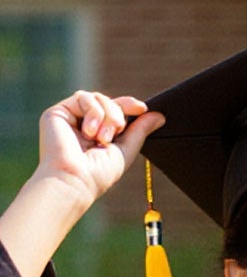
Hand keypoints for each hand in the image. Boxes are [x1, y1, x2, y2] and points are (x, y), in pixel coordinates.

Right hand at [33, 92, 158, 211]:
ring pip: (97, 97)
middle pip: (108, 101)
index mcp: (98, 133)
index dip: (128, 105)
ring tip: (102, 138)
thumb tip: (159, 115)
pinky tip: (89, 132)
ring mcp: (70, 117)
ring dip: (107, 115)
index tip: (142, 108)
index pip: (115, 110)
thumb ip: (140, 131)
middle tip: (116, 132)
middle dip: (118, 114)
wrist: (75, 179)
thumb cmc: (99, 173)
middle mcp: (83, 124)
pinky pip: (83, 97)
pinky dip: (93, 112)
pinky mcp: (57, 112)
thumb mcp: (126, 150)